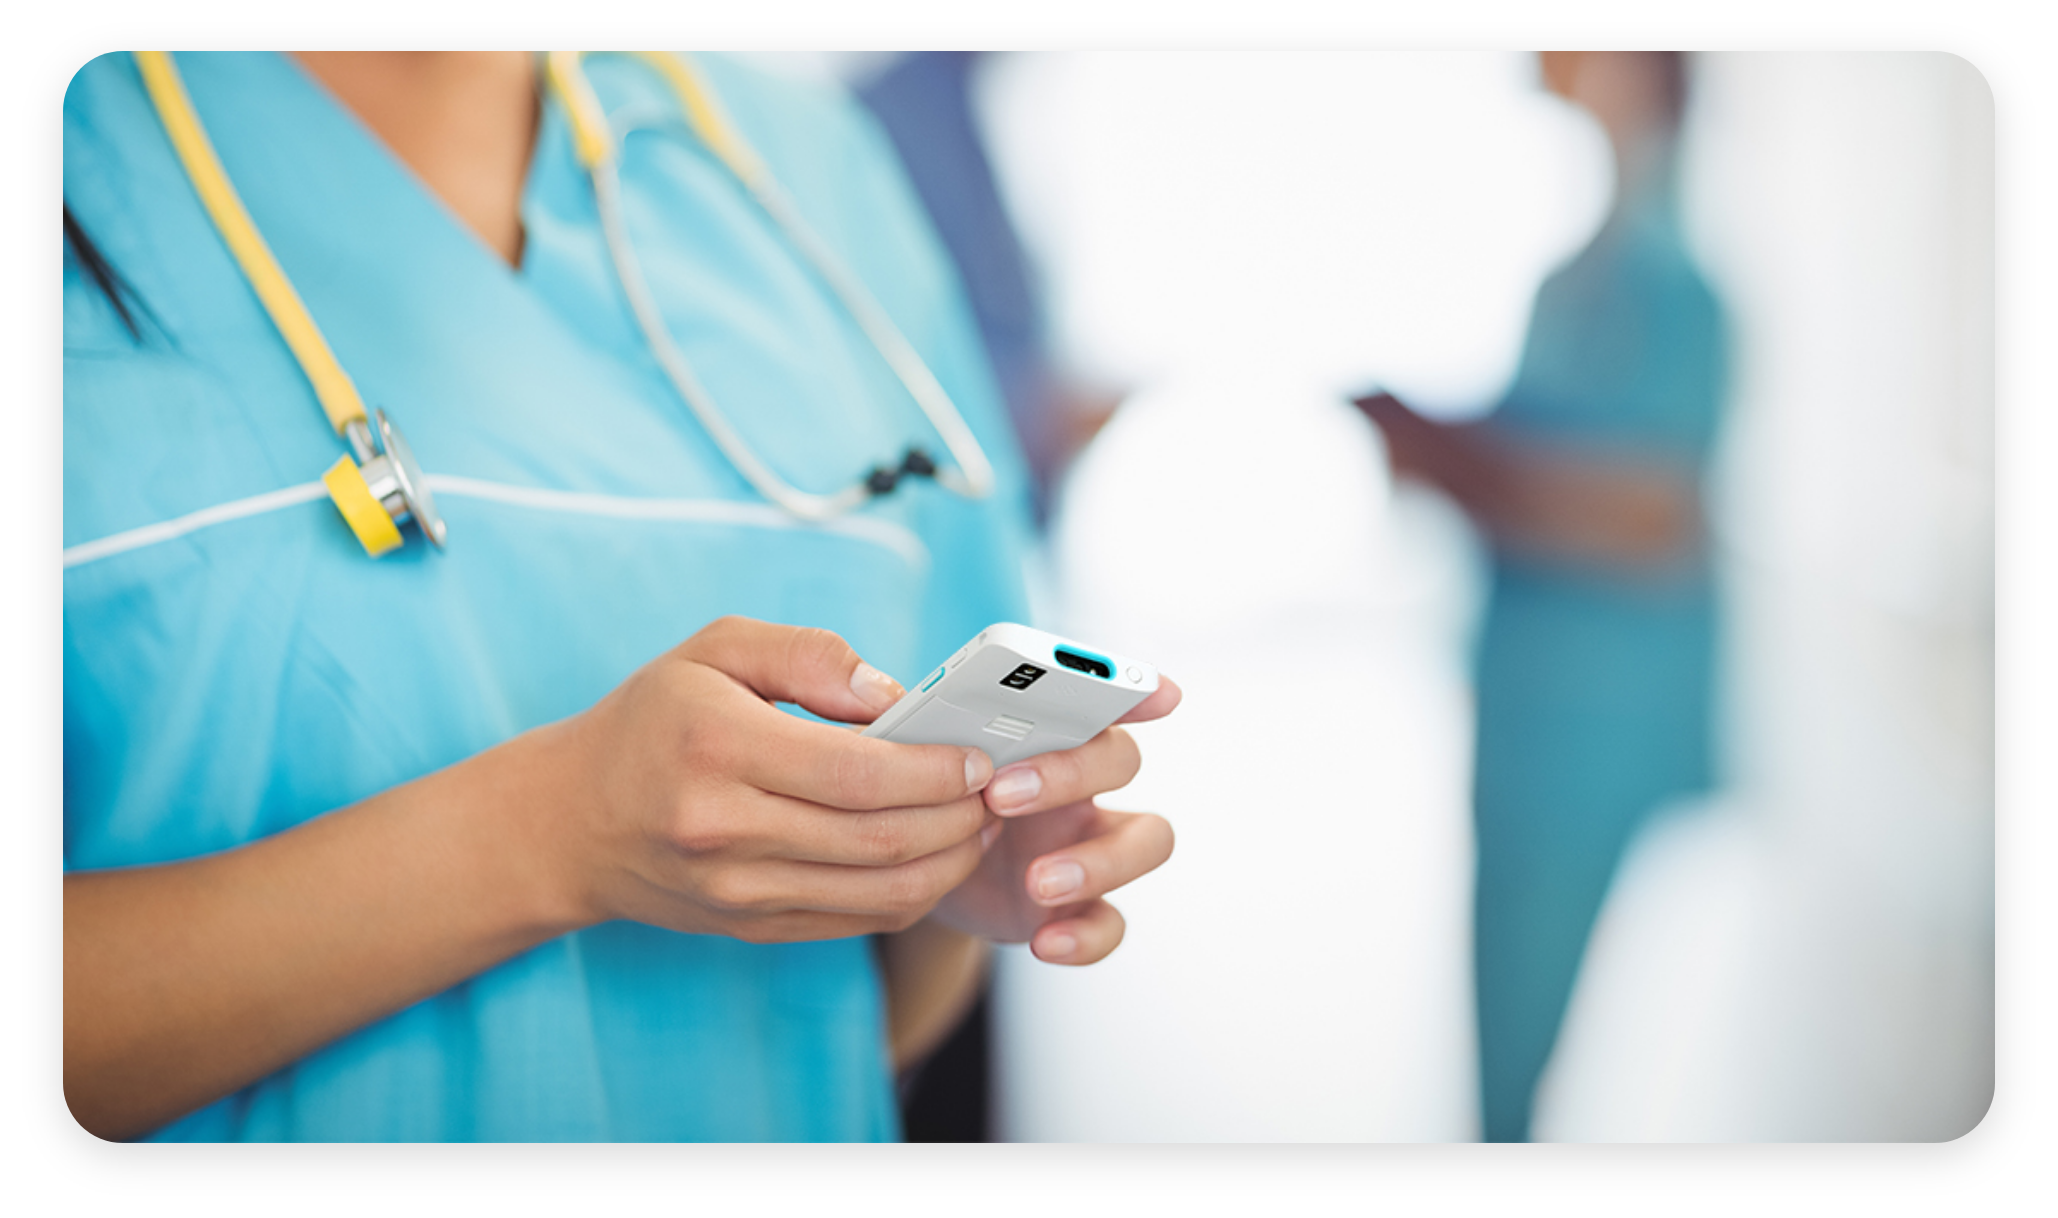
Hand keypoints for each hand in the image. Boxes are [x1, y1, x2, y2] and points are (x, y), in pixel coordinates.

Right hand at [552, 617, 1000, 942]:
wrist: (570, 821)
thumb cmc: (653, 720)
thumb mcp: (714, 649)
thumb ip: (807, 652)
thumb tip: (891, 694)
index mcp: (717, 744)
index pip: (857, 771)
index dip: (935, 769)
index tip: (979, 755)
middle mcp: (723, 827)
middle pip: (879, 838)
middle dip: (959, 817)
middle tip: (1000, 790)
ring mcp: (736, 889)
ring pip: (878, 890)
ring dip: (949, 862)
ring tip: (980, 824)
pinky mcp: (750, 926)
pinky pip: (855, 919)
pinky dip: (911, 893)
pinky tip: (936, 857)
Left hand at [928, 680, 1181, 964]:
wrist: (909, 876)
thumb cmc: (917, 796)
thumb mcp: (909, 758)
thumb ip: (909, 727)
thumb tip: (890, 701)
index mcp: (1042, 731)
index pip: (1097, 697)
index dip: (1134, 690)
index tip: (1160, 694)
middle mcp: (1080, 783)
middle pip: (1121, 759)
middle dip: (1071, 772)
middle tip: (1001, 796)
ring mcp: (1087, 845)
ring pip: (1148, 839)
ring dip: (1100, 860)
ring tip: (1039, 881)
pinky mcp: (1077, 907)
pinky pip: (1112, 922)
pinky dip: (1086, 935)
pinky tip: (1043, 941)